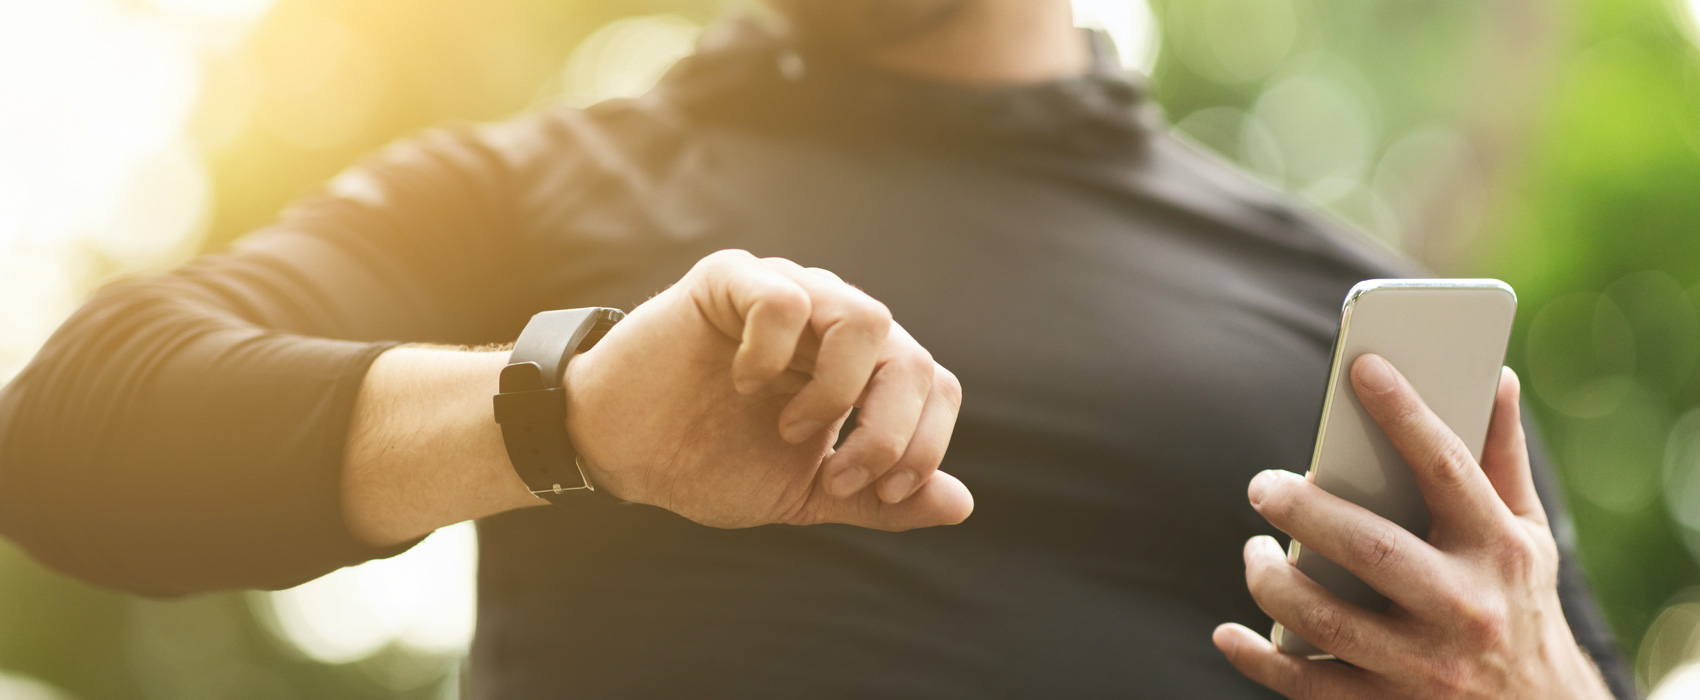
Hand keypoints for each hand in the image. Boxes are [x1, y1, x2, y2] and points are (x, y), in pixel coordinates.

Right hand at [561, 249, 971, 529]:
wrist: (622, 450)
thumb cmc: (710, 462)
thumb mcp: (803, 493)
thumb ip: (877, 498)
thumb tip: (960, 504)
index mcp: (861, 369)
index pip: (936, 386)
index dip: (923, 445)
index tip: (877, 492)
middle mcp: (834, 322)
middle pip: (913, 358)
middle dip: (889, 433)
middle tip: (837, 476)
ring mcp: (788, 292)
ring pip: (866, 319)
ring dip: (839, 392)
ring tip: (791, 429)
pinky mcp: (732, 278)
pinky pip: (786, 298)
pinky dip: (774, 352)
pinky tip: (744, 383)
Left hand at [1212, 355, 1612, 698]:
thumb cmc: (1519, 605)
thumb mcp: (1527, 536)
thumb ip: (1501, 459)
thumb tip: (1495, 375)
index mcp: (1498, 550)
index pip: (1448, 469)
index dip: (1406, 414)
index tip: (1363, 367)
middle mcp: (1463, 609)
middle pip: (1372, 549)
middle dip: (1307, 512)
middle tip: (1262, 486)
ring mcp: (1423, 666)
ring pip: (1326, 620)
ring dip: (1271, 582)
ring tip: (1256, 549)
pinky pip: (1307, 685)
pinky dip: (1259, 659)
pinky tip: (1230, 634)